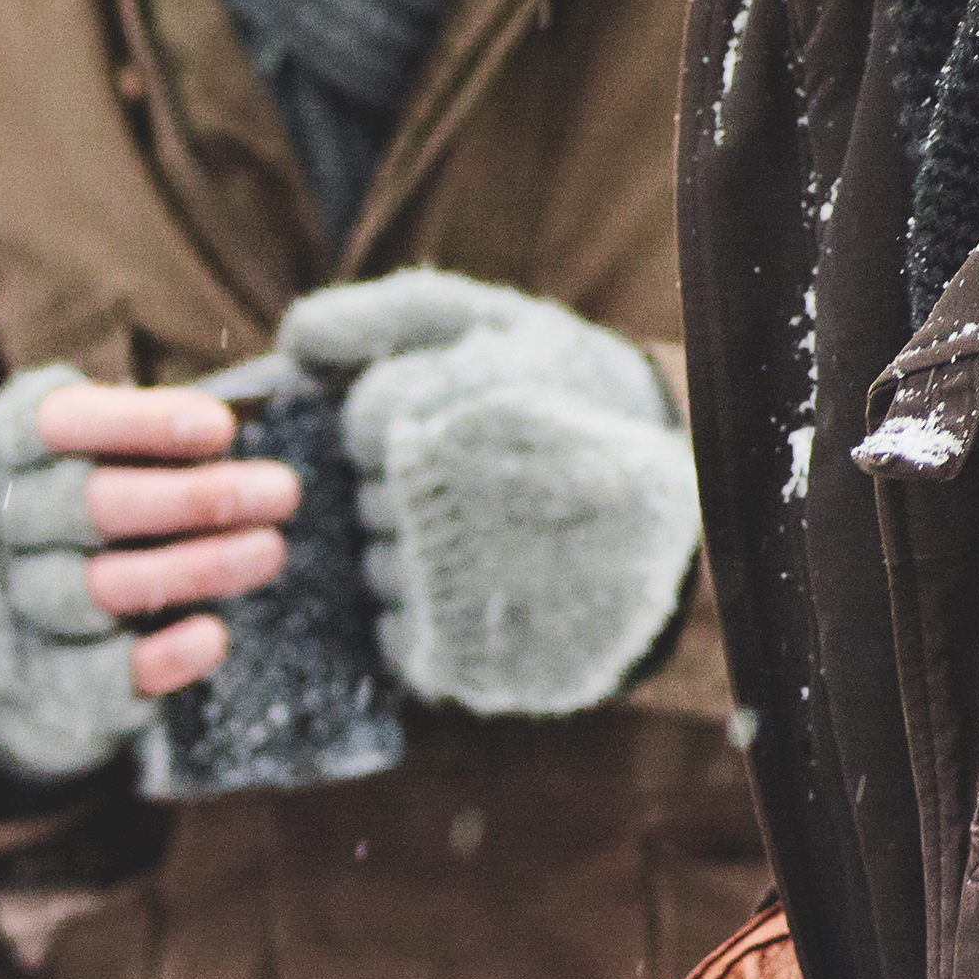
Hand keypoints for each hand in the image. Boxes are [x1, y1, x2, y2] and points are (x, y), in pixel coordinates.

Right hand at [30, 377, 297, 697]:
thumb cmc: (68, 496)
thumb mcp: (84, 442)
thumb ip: (138, 429)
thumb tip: (236, 417)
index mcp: (9, 449)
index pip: (62, 424)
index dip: (140, 424)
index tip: (222, 428)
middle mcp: (6, 524)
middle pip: (94, 506)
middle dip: (194, 499)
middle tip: (280, 491)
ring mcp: (22, 601)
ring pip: (104, 585)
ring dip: (197, 568)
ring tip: (269, 549)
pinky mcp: (47, 674)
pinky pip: (99, 673)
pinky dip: (160, 657)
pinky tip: (213, 636)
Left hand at [277, 273, 696, 714]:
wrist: (690, 502)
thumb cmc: (568, 397)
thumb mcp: (494, 325)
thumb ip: (384, 317)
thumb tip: (288, 343)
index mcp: (469, 415)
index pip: (363, 420)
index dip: (393, 415)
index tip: (446, 417)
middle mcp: (462, 509)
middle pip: (357, 499)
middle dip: (397, 484)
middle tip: (467, 477)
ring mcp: (467, 593)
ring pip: (371, 572)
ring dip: (405, 550)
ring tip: (480, 530)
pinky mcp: (473, 661)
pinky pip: (395, 638)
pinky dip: (420, 613)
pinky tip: (476, 582)